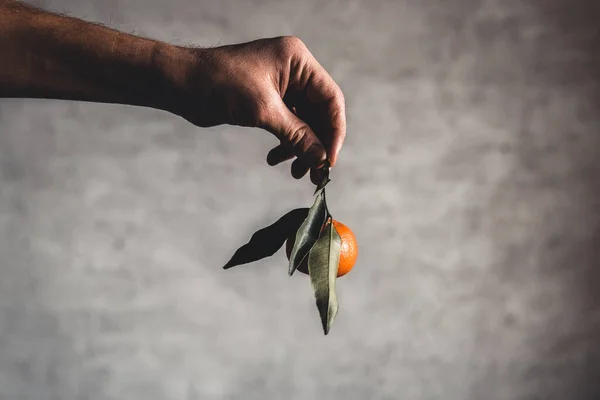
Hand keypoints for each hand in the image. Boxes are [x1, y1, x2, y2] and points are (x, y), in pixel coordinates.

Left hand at [177, 37, 345, 183]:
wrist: (180, 83)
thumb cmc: (218, 84)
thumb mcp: (263, 111)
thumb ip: (297, 135)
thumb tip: (322, 159)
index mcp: (297, 61)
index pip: (330, 98)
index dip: (334, 131)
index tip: (329, 160)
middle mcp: (293, 72)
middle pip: (319, 114)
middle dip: (317, 145)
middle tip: (315, 174)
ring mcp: (281, 87)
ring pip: (304, 123)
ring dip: (301, 148)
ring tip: (296, 172)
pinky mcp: (268, 101)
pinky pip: (287, 125)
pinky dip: (285, 144)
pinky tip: (275, 159)